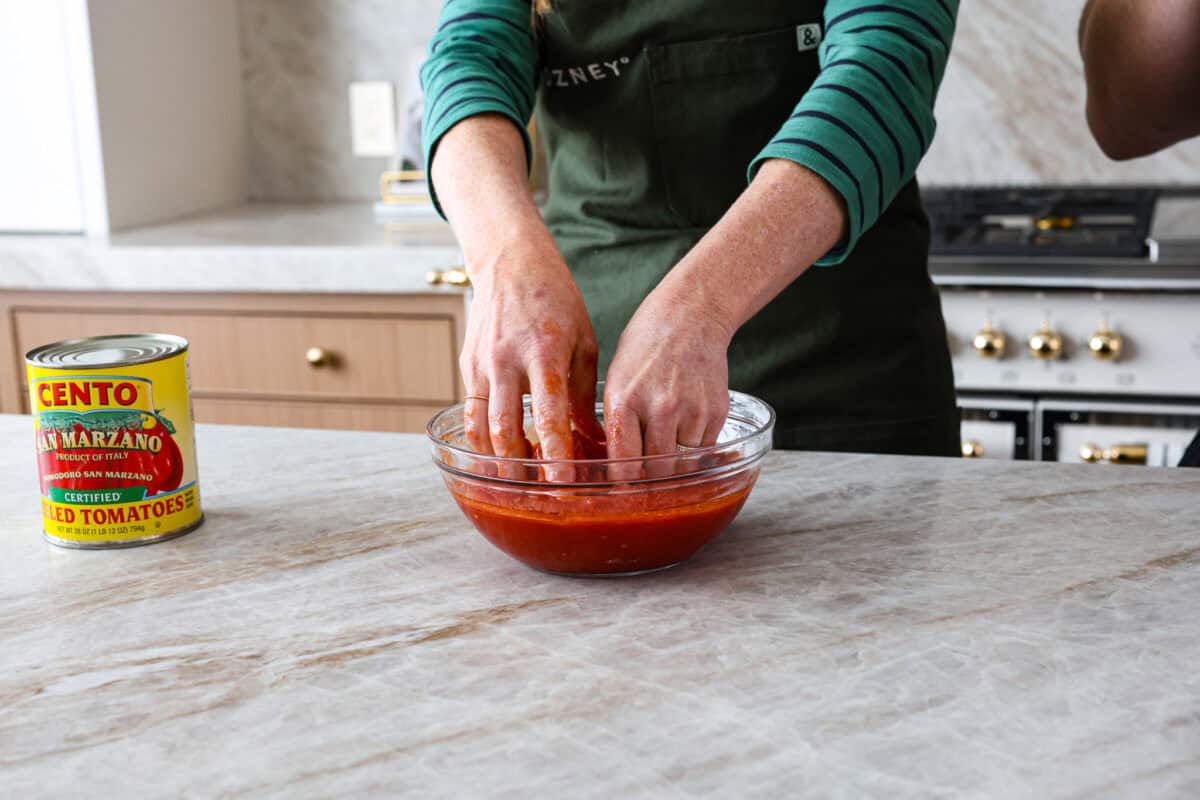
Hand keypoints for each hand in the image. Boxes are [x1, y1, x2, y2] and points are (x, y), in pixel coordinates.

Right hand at [460, 237, 598, 479]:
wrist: (510, 263)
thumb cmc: (556, 301)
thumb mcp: (582, 342)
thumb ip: (584, 394)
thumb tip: (594, 442)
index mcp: (543, 352)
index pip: (548, 414)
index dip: (555, 453)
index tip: (564, 483)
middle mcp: (506, 360)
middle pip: (504, 430)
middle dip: (518, 469)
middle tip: (535, 497)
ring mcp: (481, 364)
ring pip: (480, 428)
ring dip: (496, 461)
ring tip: (516, 483)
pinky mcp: (467, 366)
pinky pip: (471, 413)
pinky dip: (483, 440)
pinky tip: (500, 456)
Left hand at [604, 287, 732, 471]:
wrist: (691, 315)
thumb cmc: (646, 345)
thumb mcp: (616, 378)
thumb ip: (616, 420)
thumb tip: (613, 463)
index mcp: (624, 401)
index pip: (623, 465)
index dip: (623, 487)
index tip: (623, 496)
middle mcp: (659, 409)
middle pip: (656, 470)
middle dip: (651, 479)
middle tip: (646, 478)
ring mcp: (691, 410)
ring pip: (682, 461)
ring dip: (674, 459)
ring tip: (667, 435)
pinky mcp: (716, 411)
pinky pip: (703, 447)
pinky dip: (694, 443)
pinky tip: (687, 419)